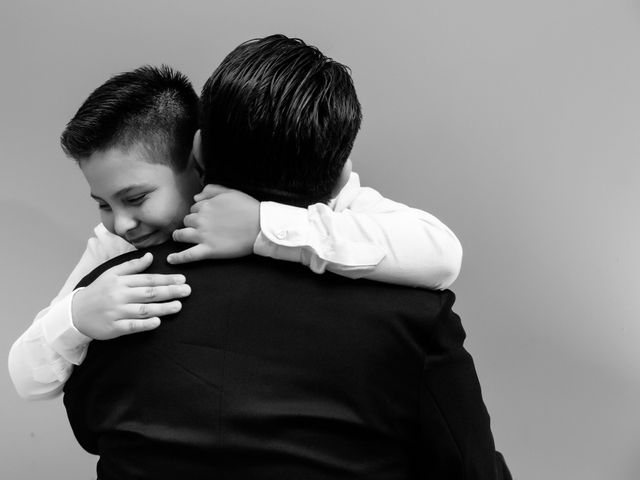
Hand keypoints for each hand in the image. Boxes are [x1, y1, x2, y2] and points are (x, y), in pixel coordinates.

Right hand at [72, 253, 189, 339]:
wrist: (75, 312)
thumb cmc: (98, 291)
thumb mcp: (111, 274)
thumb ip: (132, 266)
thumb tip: (150, 256)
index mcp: (120, 282)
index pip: (148, 279)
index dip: (166, 279)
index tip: (182, 279)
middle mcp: (119, 296)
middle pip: (148, 293)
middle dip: (170, 291)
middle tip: (187, 291)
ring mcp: (116, 313)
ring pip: (143, 310)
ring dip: (162, 308)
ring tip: (178, 306)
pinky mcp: (113, 328)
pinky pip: (131, 327)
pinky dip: (144, 325)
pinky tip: (157, 322)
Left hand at [167, 184, 259, 264]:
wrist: (260, 226)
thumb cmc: (249, 209)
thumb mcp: (231, 192)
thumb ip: (211, 190)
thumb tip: (196, 196)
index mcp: (206, 205)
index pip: (194, 207)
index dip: (199, 211)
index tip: (205, 216)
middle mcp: (201, 219)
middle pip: (187, 220)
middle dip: (191, 222)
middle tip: (198, 227)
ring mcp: (203, 236)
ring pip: (182, 235)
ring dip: (179, 236)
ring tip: (178, 238)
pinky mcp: (208, 250)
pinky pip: (188, 255)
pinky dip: (177, 258)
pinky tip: (170, 259)